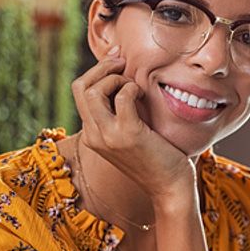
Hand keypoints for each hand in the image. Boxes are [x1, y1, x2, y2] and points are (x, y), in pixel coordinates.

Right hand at [71, 47, 195, 203]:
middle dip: (102, 68)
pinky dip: (132, 88)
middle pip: (80, 87)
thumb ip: (118, 113)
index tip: (117, 63)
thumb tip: (121, 77)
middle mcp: (94, 136)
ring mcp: (108, 136)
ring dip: (116, 79)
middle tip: (123, 64)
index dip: (97, 71)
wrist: (169, 187)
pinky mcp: (128, 134)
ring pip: (93, 90)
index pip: (79, 92)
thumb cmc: (156, 157)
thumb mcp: (128, 134)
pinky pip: (121, 96)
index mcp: (91, 134)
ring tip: (134, 86)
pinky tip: (143, 95)